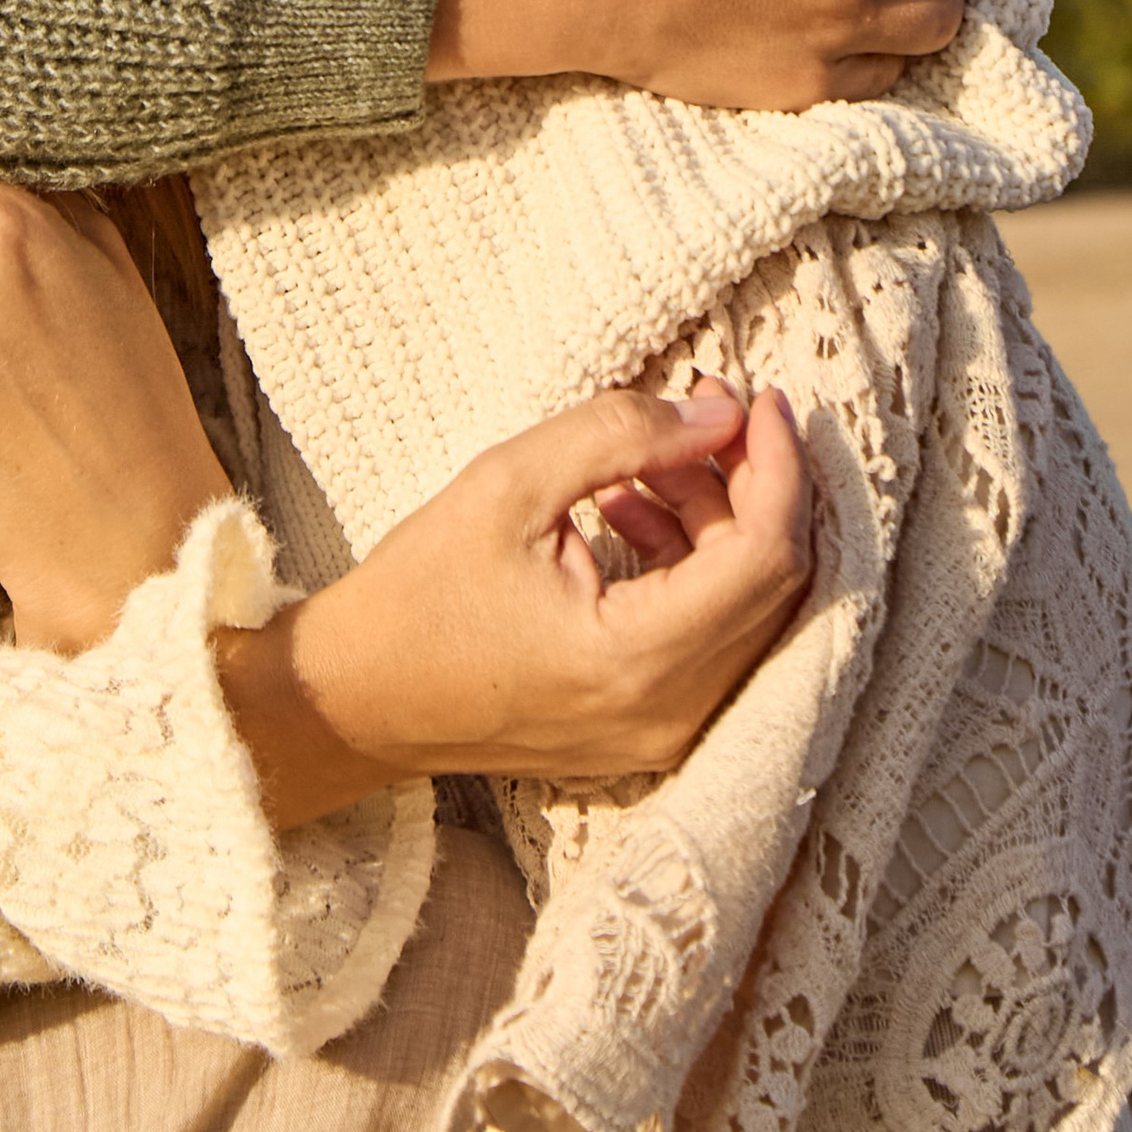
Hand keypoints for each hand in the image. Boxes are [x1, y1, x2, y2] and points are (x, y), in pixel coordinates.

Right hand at [227, 377, 810, 827]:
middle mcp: (670, 713)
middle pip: (771, 589)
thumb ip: (619, 435)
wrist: (356, 698)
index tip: (759, 398)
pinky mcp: (646, 731)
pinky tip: (629, 514)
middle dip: (753, 488)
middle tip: (707, 414)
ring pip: (745, 615)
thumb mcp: (508, 484)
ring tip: (650, 460)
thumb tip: (719, 412)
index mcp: (637, 658)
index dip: (775, 467)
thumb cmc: (418, 592)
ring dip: (720, 526)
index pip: (764, 556)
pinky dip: (692, 570)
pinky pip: (708, 642)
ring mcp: (663, 734)